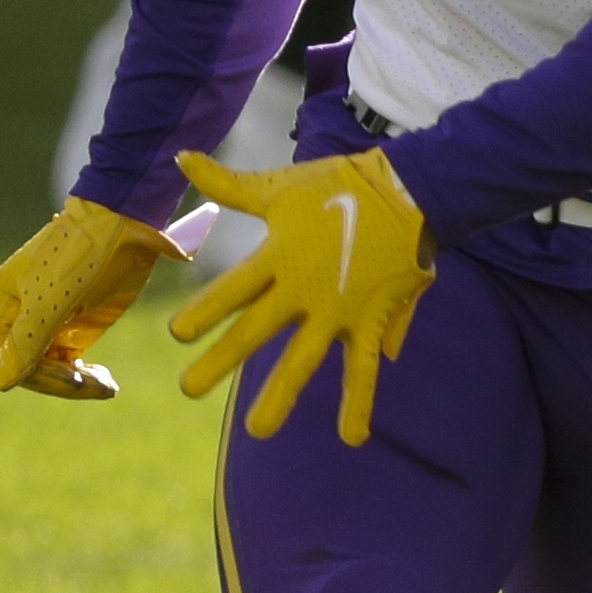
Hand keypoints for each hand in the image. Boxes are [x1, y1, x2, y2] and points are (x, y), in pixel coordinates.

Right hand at [0, 197, 181, 400]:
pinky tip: (106, 382)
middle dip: (61, 380)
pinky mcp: (79, 322)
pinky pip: (71, 359)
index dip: (34, 374)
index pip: (6, 356)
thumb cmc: (85, 253)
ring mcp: (52, 318)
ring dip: (77, 382)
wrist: (128, 221)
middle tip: (98, 386)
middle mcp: (24, 313)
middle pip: (28, 364)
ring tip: (108, 387)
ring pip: (51, 365)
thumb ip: (27, 339)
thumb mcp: (53, 298)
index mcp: (7, 303)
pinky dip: (87, 374)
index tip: (73, 379)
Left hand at [166, 146, 433, 445]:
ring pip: (305, 360)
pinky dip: (360, 402)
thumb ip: (228, 184)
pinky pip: (364, 368)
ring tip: (259, 431)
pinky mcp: (371, 320)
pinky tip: (352, 438)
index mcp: (280, 256)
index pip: (233, 290)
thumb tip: (181, 155)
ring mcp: (339, 309)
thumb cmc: (342, 185)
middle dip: (222, 361)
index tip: (178, 336)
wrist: (413, 192)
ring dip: (281, 395)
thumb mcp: (280, 185)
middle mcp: (305, 289)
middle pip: (255, 332)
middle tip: (188, 389)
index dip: (206, 312)